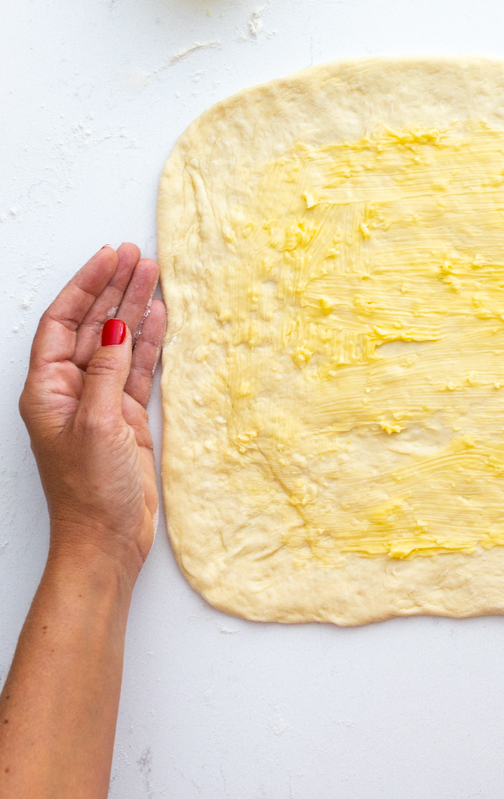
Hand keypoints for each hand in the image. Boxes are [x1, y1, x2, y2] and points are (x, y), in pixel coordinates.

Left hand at [20, 245, 165, 579]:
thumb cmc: (89, 493)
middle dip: (114, 289)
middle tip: (137, 257)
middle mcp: (71, 390)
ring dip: (135, 308)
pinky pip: (139, 367)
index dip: (85, 287)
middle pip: (93, 325)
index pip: (63, 322)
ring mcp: (101, 402)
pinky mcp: (127, 416)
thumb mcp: (96, 426)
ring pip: (119, 341)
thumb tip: (118, 329)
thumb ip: (107, 373)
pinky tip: (161, 315)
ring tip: (155, 273)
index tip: (109, 259)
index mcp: (47, 390)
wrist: (108, 541)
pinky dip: (150, 340)